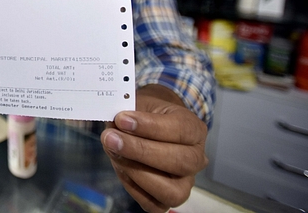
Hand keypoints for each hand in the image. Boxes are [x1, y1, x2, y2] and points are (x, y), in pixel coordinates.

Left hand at [101, 85, 208, 212]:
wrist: (148, 125)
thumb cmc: (147, 114)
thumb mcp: (141, 103)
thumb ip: (130, 112)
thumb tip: (114, 124)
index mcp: (194, 129)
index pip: (179, 129)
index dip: (149, 126)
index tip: (122, 119)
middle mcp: (196, 158)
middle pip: (179, 161)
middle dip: (140, 151)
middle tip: (111, 138)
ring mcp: (185, 182)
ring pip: (171, 191)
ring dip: (137, 172)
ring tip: (114, 152)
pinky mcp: (168, 199)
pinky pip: (153, 204)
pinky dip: (133, 187)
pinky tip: (120, 165)